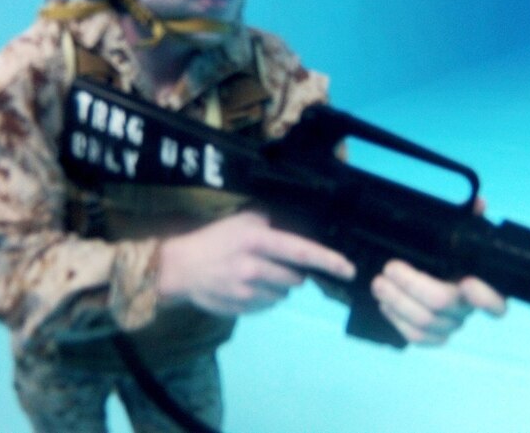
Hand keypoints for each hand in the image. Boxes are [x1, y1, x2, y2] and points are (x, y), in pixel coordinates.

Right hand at [158, 211, 355, 315]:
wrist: (181, 268)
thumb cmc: (215, 239)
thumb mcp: (243, 221)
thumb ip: (271, 224)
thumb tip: (300, 229)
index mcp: (257, 241)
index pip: (302, 252)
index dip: (329, 261)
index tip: (349, 269)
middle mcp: (254, 267)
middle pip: (296, 278)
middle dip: (293, 272)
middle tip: (274, 262)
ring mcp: (247, 292)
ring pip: (283, 294)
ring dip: (278, 285)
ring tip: (256, 273)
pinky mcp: (241, 309)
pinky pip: (267, 305)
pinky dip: (264, 297)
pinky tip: (247, 285)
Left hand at [370, 196, 504, 344]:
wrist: (425, 274)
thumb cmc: (446, 253)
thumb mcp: (456, 233)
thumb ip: (469, 218)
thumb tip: (479, 203)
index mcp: (480, 285)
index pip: (496, 301)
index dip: (485, 297)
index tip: (467, 282)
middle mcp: (467, 308)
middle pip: (443, 302)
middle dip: (411, 285)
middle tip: (389, 268)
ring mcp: (450, 324)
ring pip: (425, 322)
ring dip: (397, 302)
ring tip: (379, 284)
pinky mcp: (433, 337)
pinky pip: (416, 337)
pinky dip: (397, 321)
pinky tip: (385, 305)